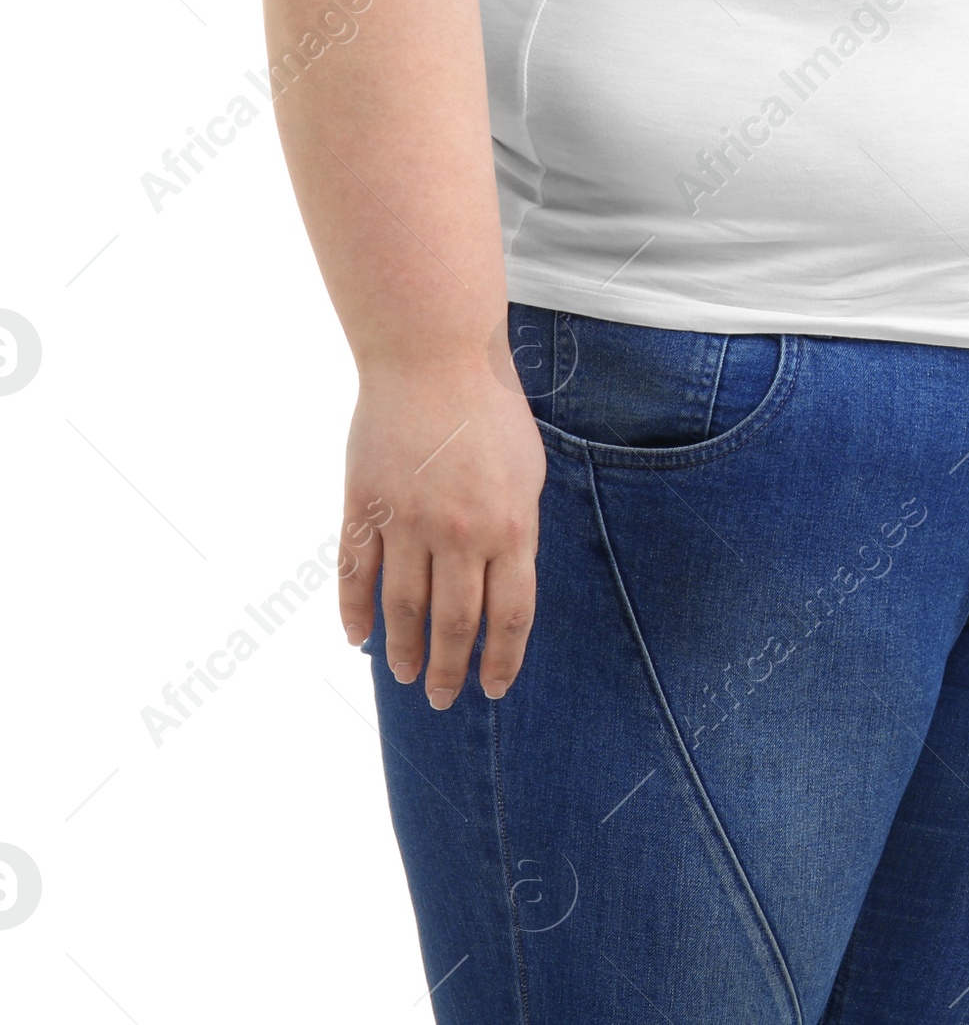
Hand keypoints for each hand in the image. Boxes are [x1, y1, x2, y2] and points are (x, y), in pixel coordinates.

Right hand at [338, 362, 545, 706]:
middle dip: (450, 670)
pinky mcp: (365, 505)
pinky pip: (356, 573)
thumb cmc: (490, 409)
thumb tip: (505, 584)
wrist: (433, 356)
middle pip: (456, 624)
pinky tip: (359, 639)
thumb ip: (517, 531)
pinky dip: (354, 612)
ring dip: (406, 651)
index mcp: (511, 528)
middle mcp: (461, 535)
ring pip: (404, 608)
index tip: (493, 687)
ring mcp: (408, 522)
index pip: (511, 616)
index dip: (502, 659)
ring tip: (407, 677)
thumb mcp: (527, 472)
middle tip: (443, 699)